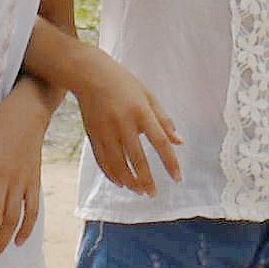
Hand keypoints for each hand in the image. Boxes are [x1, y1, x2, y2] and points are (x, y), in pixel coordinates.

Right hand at [60, 47, 183, 196]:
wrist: (89, 74)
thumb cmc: (123, 83)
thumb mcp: (148, 96)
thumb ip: (164, 119)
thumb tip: (180, 142)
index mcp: (141, 112)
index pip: (159, 142)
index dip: (170, 162)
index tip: (178, 178)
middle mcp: (123, 123)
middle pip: (137, 158)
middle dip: (146, 179)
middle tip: (153, 193)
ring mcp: (106, 130)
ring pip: (117, 164)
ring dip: (129, 181)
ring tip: (139, 191)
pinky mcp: (93, 134)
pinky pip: (102, 160)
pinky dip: (111, 174)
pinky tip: (120, 182)